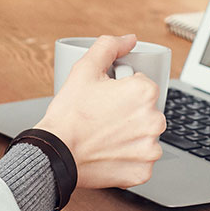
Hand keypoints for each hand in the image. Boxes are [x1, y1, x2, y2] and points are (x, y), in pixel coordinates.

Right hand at [36, 35, 165, 188]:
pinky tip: (109, 153)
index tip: (106, 99)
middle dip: (129, 113)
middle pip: (146, 111)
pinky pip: (141, 160)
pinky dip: (128, 158)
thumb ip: (109, 46)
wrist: (55, 154)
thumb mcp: (84, 69)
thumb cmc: (69, 114)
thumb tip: (128, 39)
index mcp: (144, 92)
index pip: (142, 85)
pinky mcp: (143, 171)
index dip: (122, 90)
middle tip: (103, 117)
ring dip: (130, 136)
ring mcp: (150, 148)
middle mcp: (154, 120)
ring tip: (105, 136)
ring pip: (145, 136)